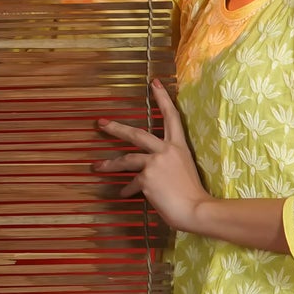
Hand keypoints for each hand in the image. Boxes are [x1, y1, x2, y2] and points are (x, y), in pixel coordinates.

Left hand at [96, 77, 208, 231]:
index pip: (171, 116)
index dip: (162, 98)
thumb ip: (169, 166)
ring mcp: (155, 163)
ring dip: (109, 164)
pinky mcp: (146, 179)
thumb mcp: (184, 172)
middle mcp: (166, 151)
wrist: (197, 210)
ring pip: (126, 159)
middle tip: (101, 123)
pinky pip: (132, 183)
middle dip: (117, 128)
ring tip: (96, 167)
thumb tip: (153, 171)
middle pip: (137, 133)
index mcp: (179, 147)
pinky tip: (124, 194)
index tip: (154, 83)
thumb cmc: (194, 196)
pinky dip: (127, 190)